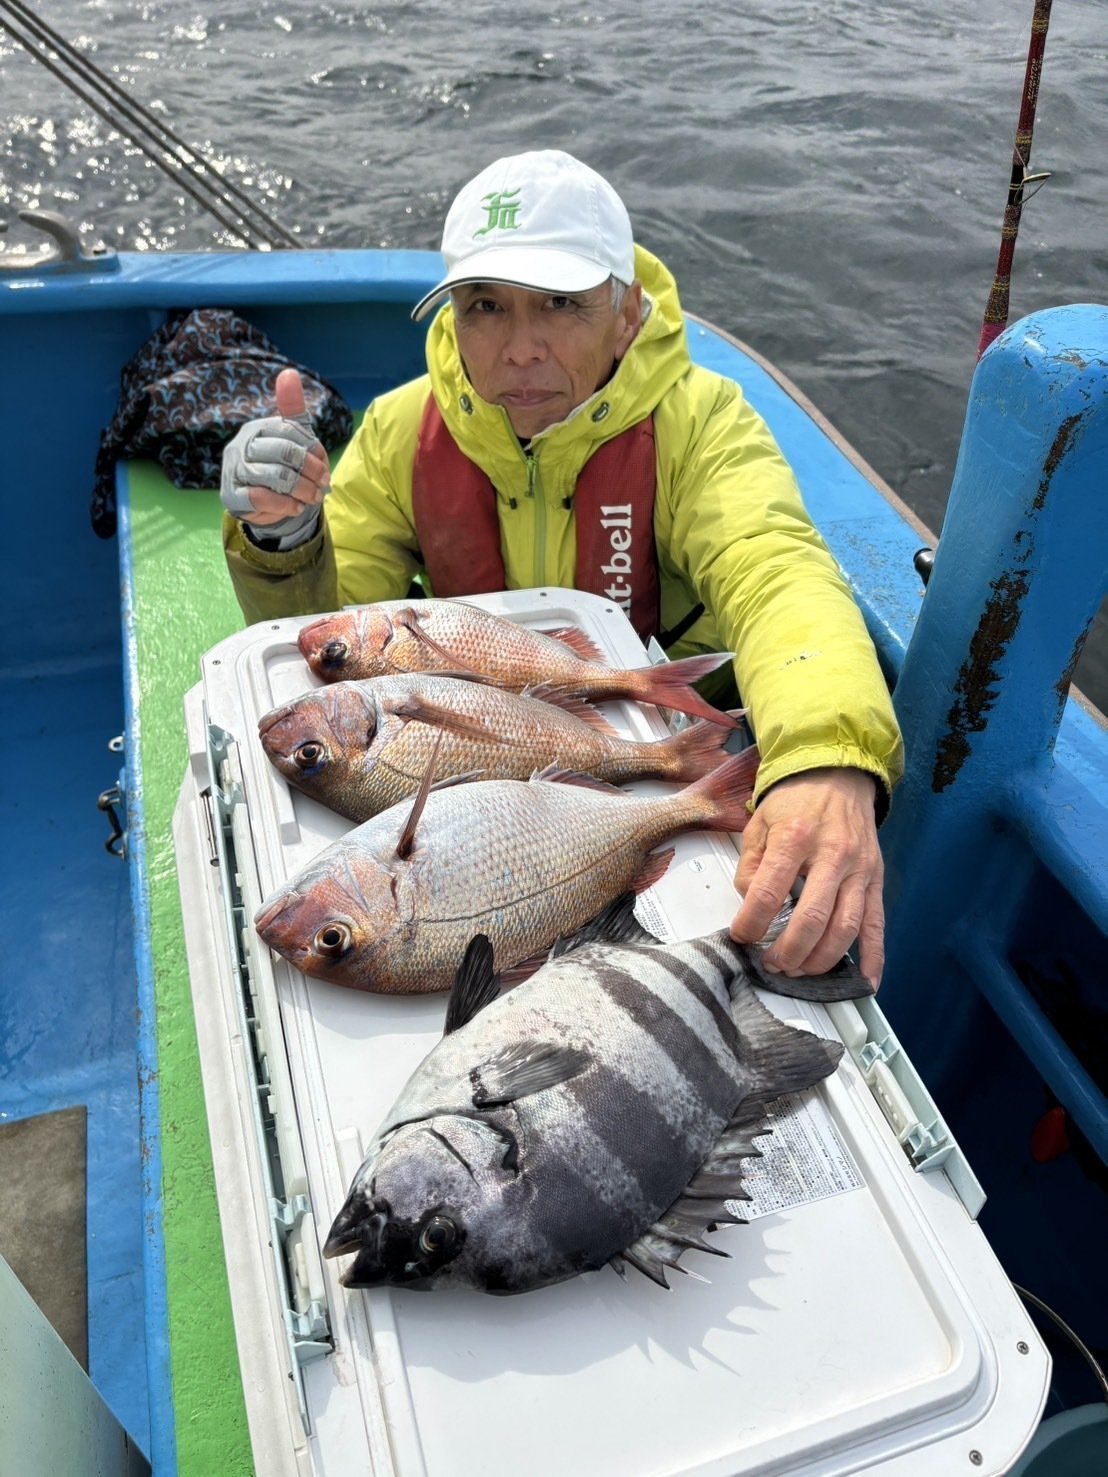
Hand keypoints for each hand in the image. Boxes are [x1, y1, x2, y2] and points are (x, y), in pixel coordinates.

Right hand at [220, 368, 330, 546]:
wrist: (264, 505)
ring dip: (302, 490)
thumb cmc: (281, 466)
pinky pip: (260, 496)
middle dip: (310, 471)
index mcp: (258, 429)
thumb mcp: (293, 438)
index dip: (312, 450)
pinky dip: (284, 504)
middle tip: (324, 485)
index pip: (290, 432)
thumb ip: (293, 408)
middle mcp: (242, 445)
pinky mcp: (233, 494)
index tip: (325, 466)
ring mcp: (235, 470)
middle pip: (284, 453)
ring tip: (313, 498)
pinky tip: (296, 507)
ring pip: (275, 476)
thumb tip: (289, 372)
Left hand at [729, 767, 884, 987]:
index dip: (751, 922)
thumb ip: (750, 864)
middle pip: (812, 917)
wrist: (838, 776)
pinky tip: (865, 981)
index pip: (769, 891)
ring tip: (799, 970)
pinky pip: (877, 925)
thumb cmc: (797, 801)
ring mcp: (859, 870)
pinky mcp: (875, 880)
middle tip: (772, 963)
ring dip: (821, 959)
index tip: (741, 936)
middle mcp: (832, 855)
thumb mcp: (759, 823)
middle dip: (789, 950)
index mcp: (795, 838)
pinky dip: (874, 958)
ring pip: (845, 927)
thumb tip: (749, 904)